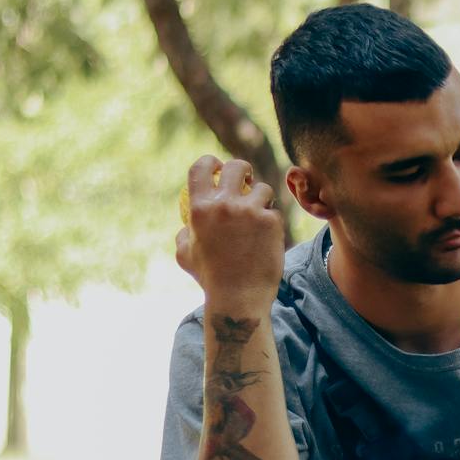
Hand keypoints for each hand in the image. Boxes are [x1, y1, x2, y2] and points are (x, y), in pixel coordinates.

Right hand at [175, 156, 282, 308]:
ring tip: (258, 216)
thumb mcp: (185, 254)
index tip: (218, 166)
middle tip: (246, 179)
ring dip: (261, 198)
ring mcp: (250, 212)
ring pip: (262, 188)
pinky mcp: (271, 222)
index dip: (210, 161)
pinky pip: (274, 212)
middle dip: (242, 169)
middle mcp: (224, 204)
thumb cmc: (210, 278)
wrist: (238, 297)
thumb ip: (186, 232)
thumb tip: (189, 220)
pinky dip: (271, 222)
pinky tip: (267, 238)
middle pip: (236, 167)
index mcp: (199, 207)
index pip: (201, 167)